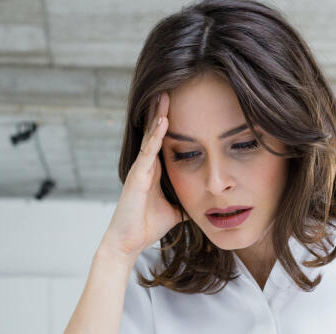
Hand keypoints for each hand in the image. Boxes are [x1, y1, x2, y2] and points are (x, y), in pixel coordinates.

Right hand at [100, 91, 184, 259]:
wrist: (128, 242)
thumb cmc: (148, 226)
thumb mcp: (176, 210)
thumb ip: (188, 200)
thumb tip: (207, 201)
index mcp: (154, 171)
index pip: (163, 141)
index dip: (169, 124)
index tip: (179, 105)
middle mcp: (145, 166)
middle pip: (155, 133)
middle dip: (162, 112)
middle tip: (170, 88)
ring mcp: (140, 169)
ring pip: (150, 137)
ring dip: (158, 116)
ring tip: (164, 95)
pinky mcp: (137, 176)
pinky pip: (148, 152)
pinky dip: (156, 136)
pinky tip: (163, 121)